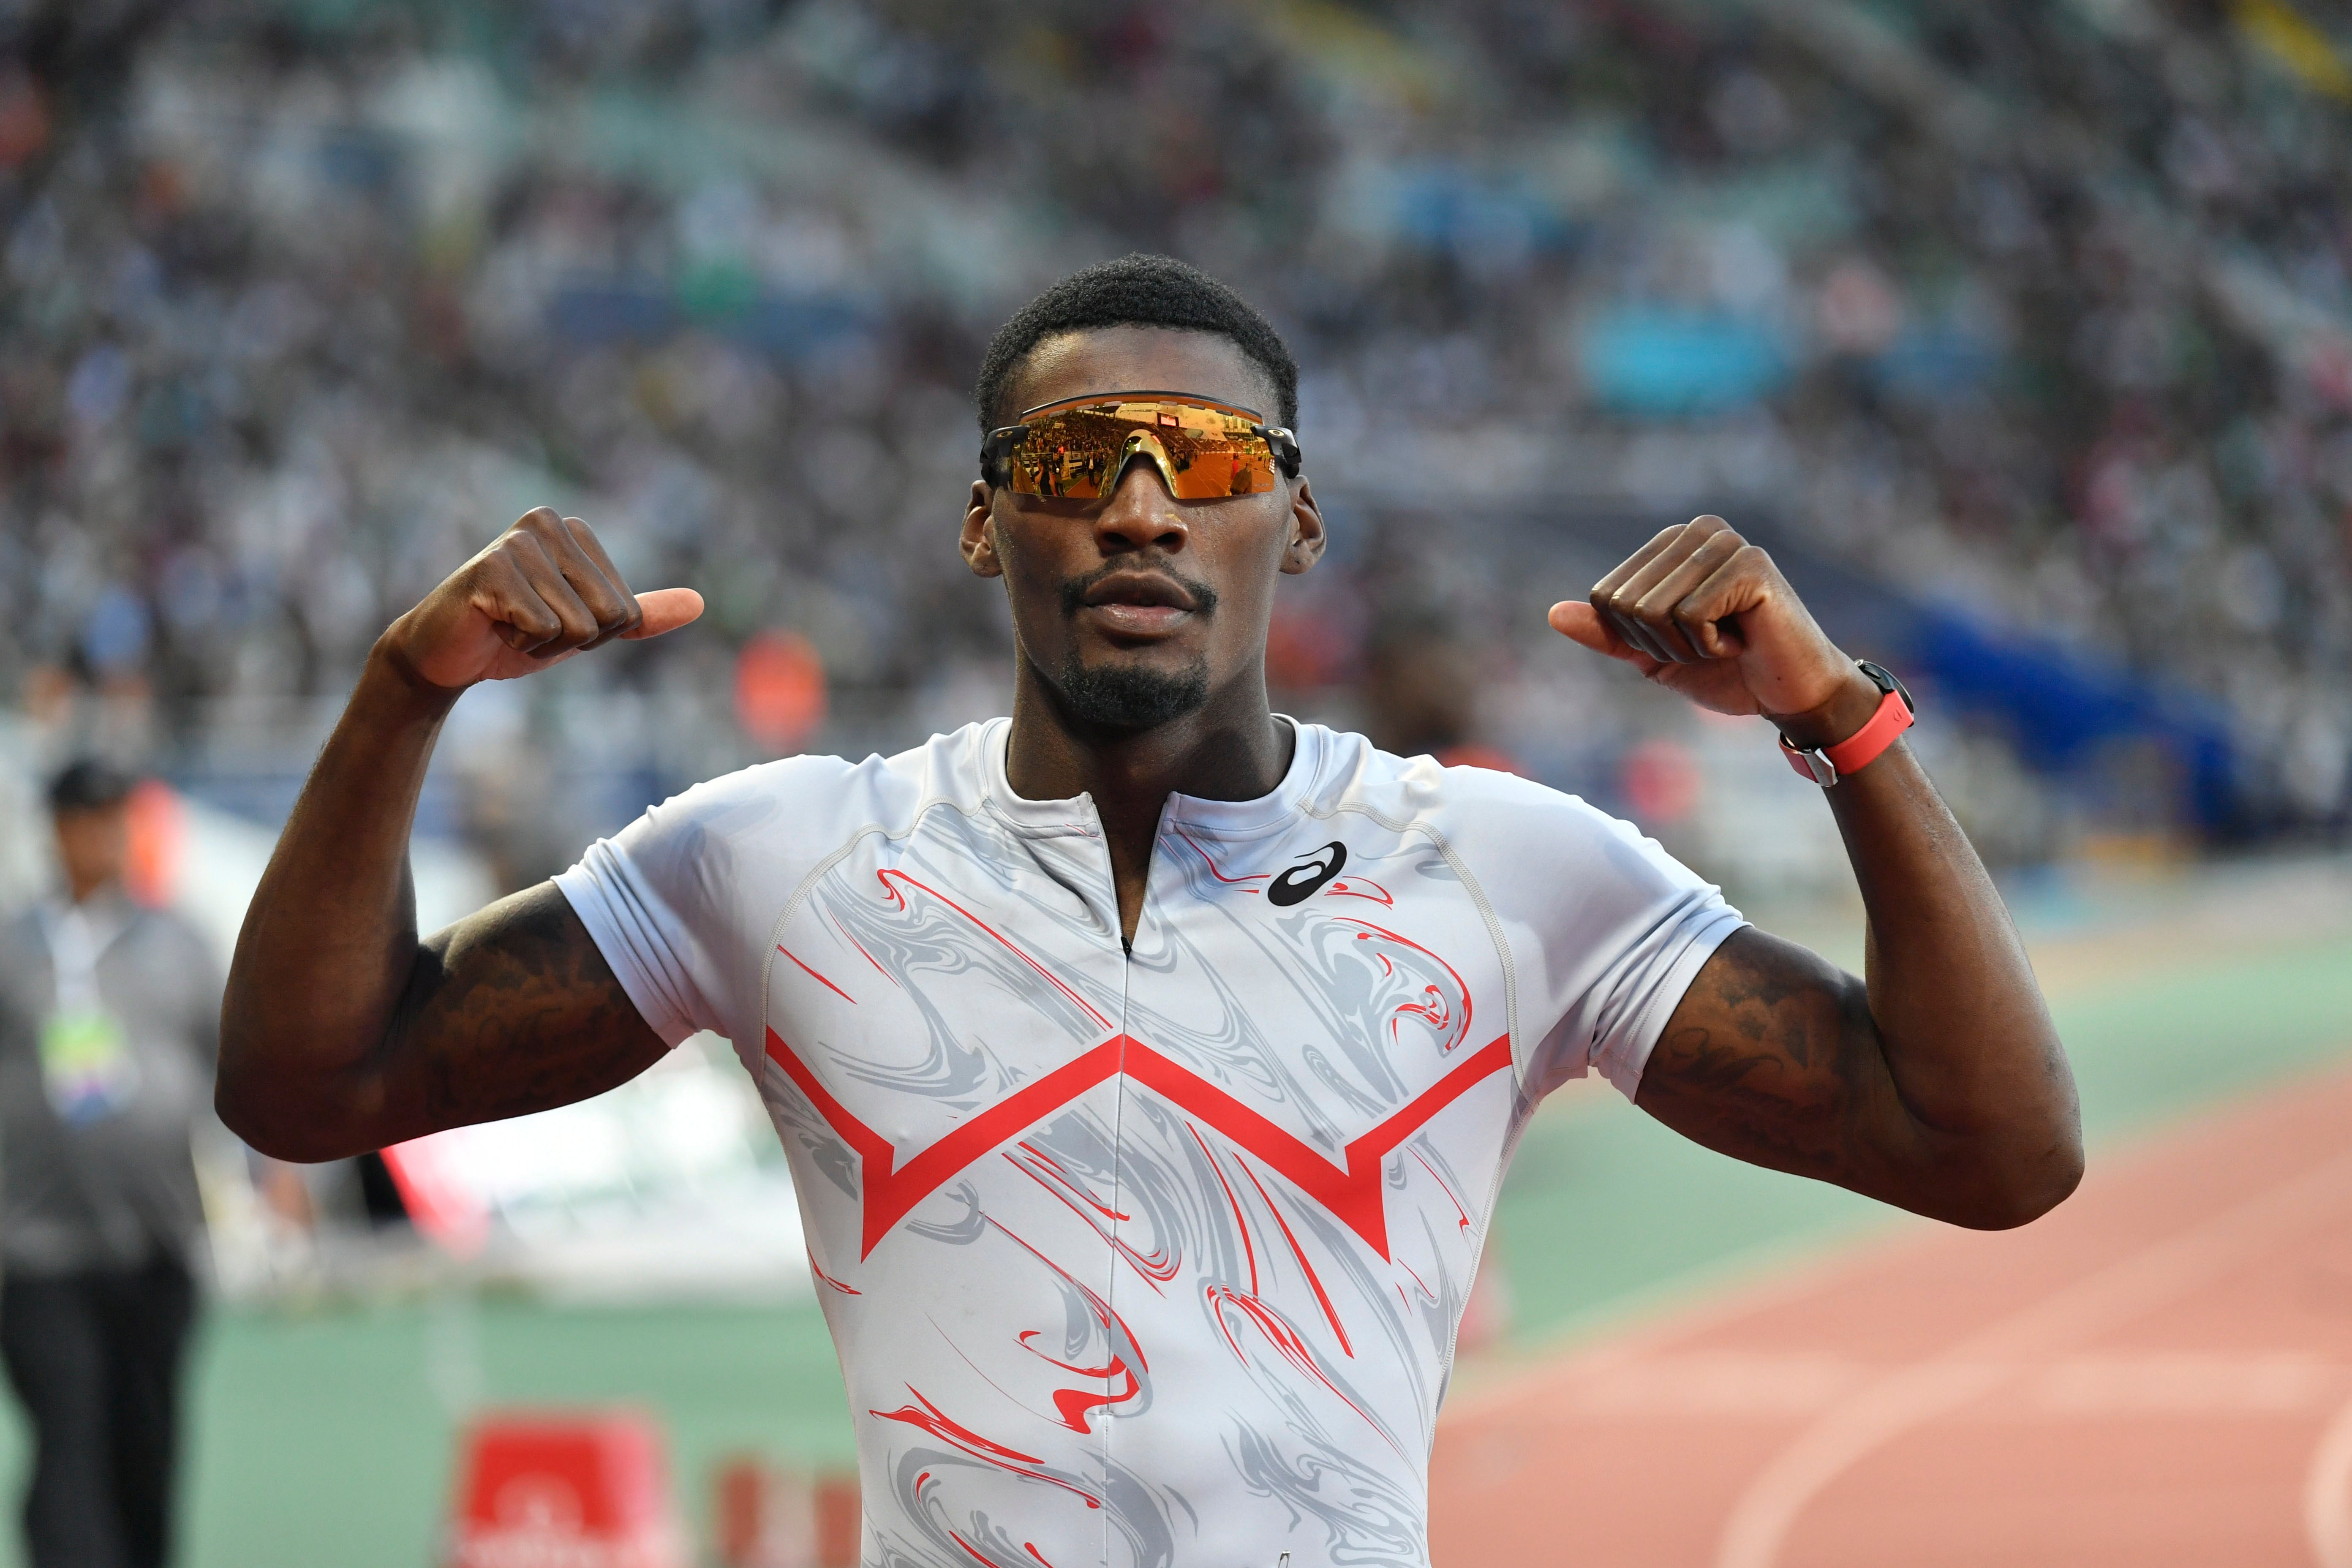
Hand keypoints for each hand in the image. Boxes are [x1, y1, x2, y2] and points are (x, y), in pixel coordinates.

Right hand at [380, 508, 703, 691]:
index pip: (628, 610)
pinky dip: (519, 643)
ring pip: (577, 626)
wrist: (447, 653)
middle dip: (573, 638)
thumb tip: (698, 604)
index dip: (595, 634)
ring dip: (543, 642)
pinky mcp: (491, 569)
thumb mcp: (587, 626)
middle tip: (529, 624)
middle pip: (610, 615)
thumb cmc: (516, 633)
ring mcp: (517, 543)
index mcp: (576, 530)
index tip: (552, 619)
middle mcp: (548, 522)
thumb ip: (640, 615)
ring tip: (510, 624)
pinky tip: (494, 625)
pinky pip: (542, 628)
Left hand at [1547, 515, 1876, 742]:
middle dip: (1660, 643)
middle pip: (1626, 602)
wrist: (1789, 694)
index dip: (1635, 638)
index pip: (1606, 596)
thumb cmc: (1726, 670)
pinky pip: (1689, 616)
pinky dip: (1710, 644)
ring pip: (1653, 609)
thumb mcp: (1652, 655)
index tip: (1682, 641)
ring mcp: (1726, 544)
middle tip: (1707, 645)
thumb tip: (1554, 614)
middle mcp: (1698, 532)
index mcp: (1671, 544)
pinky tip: (1744, 638)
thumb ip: (1607, 633)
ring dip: (1685, 646)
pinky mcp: (1751, 566)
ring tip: (1727, 640)